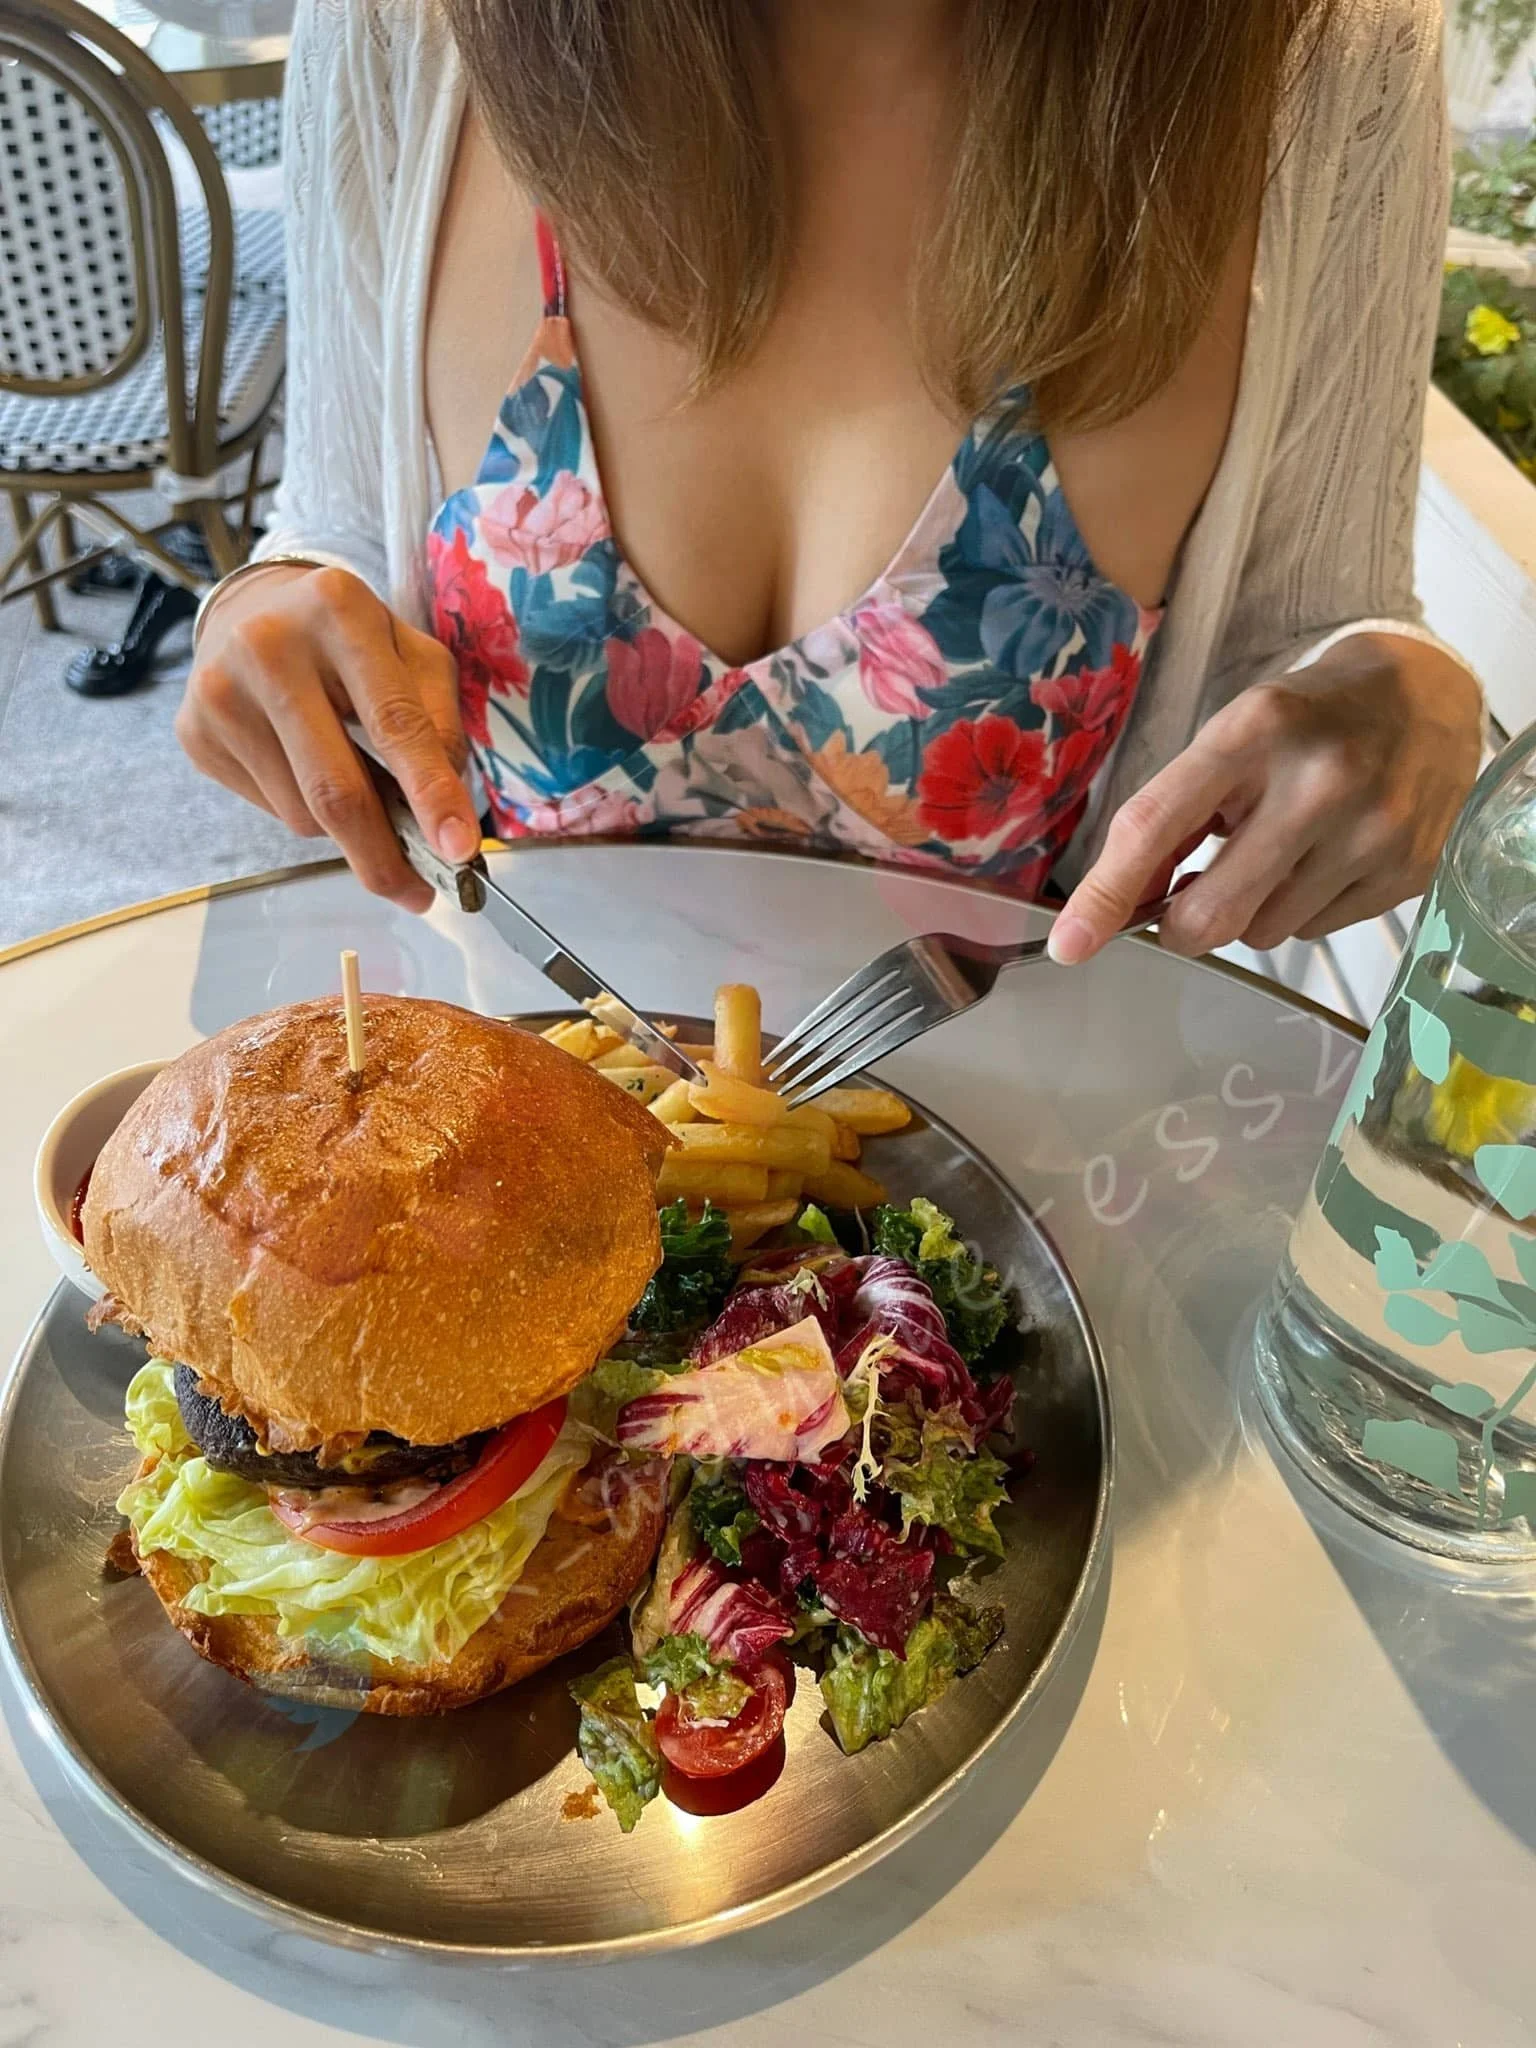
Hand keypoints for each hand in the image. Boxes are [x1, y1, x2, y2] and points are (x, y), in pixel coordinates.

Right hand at [176, 563, 477, 911]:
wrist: (255, 610)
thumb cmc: (351, 641)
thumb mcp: (413, 657)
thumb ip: (440, 726)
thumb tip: (446, 819)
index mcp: (339, 611)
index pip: (394, 723)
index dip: (430, 793)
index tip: (458, 850)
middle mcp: (268, 646)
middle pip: (335, 789)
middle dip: (384, 856)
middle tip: (417, 892)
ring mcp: (220, 692)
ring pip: (302, 813)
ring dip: (347, 829)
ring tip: (360, 787)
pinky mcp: (195, 733)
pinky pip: (271, 810)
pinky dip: (306, 811)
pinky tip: (307, 768)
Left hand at [1049, 634, 1482, 962]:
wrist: (1429, 694)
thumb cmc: (1307, 719)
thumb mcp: (1231, 737)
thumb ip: (1172, 817)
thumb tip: (1119, 906)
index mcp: (1254, 732)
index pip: (1156, 827)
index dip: (1106, 895)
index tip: (1071, 943)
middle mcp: (1318, 783)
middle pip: (1212, 913)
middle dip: (1181, 925)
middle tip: (1187, 898)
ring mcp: (1372, 833)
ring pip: (1263, 933)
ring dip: (1248, 911)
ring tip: (1276, 852)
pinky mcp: (1408, 871)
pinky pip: (1315, 932)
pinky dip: (1300, 909)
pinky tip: (1322, 859)